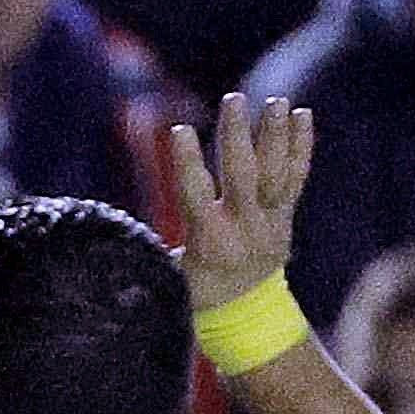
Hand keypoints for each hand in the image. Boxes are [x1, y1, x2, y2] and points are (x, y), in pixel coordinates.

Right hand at [168, 92, 313, 313]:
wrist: (246, 314)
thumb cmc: (197, 293)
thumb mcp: (172, 277)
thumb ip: (155, 249)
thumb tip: (112, 232)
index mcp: (210, 242)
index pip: (196, 195)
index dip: (186, 162)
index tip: (178, 129)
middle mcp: (244, 229)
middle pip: (243, 176)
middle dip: (237, 137)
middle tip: (234, 99)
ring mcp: (270, 222)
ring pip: (276, 175)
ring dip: (276, 136)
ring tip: (277, 101)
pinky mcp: (286, 216)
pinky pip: (296, 177)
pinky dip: (301, 146)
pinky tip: (302, 115)